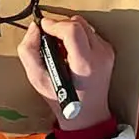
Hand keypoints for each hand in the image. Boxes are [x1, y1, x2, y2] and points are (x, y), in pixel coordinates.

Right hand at [17, 14, 114, 130]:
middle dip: (59, 26)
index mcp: (85, 64)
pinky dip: (77, 36)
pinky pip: (90, 33)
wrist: (88, 116)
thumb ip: (29, 52)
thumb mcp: (38, 80)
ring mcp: (107, 52)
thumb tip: (34, 29)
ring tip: (58, 46)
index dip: (54, 24)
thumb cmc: (63, 101)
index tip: (42, 26)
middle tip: (47, 36)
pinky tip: (69, 51)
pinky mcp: (108, 51)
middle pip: (78, 23)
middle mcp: (100, 55)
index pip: (72, 30)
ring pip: (84, 25)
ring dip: (68, 30)